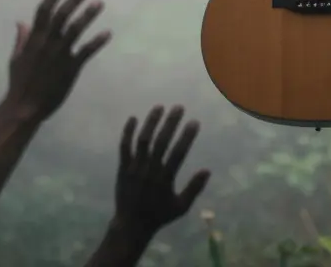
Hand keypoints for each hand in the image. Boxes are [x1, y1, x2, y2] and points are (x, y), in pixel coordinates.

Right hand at [3, 0, 109, 122]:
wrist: (25, 107)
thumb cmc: (19, 83)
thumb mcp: (16, 58)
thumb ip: (22, 39)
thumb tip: (21, 22)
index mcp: (34, 40)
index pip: (44, 11)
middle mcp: (47, 43)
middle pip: (62, 15)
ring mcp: (60, 55)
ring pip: (75, 30)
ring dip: (88, 15)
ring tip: (99, 3)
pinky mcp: (71, 68)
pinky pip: (86, 52)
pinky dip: (97, 42)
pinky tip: (108, 33)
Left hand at [112, 105, 210, 238]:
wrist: (131, 224)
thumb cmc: (159, 215)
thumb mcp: (181, 207)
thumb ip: (194, 188)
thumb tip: (208, 170)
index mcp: (165, 179)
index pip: (178, 153)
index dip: (187, 136)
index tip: (194, 121)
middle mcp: (150, 171)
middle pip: (161, 142)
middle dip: (170, 123)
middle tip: (179, 107)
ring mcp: (134, 168)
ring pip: (142, 140)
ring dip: (151, 122)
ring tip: (159, 107)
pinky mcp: (123, 168)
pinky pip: (124, 146)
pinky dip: (127, 132)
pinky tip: (133, 118)